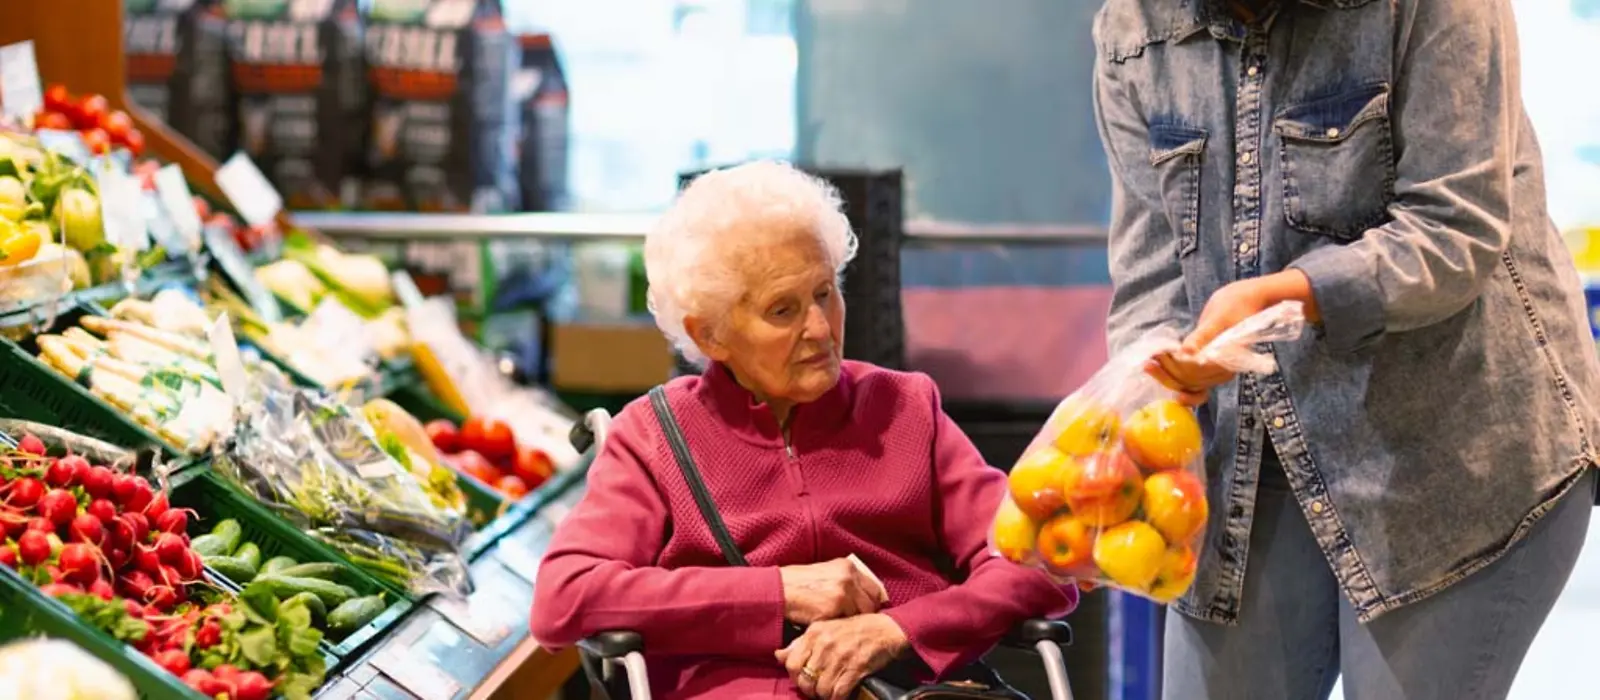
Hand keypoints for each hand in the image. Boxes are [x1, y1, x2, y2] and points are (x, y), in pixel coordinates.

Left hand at [775, 613, 907, 699]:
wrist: (886, 629)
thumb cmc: (855, 630)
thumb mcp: (825, 630)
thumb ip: (800, 643)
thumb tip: (778, 656)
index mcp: (814, 633)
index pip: (791, 663)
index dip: (795, 678)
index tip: (804, 681)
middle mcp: (824, 644)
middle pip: (805, 680)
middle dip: (810, 691)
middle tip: (818, 691)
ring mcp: (839, 656)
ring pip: (821, 689)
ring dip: (826, 696)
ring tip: (831, 693)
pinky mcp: (855, 668)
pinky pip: (838, 693)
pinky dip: (838, 698)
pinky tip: (842, 696)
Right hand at [780, 558, 887, 624]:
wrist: (778, 590)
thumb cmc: (796, 583)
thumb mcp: (824, 572)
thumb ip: (844, 580)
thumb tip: (860, 594)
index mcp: (847, 566)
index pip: (874, 588)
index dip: (869, 601)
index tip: (863, 610)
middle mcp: (849, 577)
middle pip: (872, 603)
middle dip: (864, 613)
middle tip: (853, 621)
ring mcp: (843, 593)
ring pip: (861, 615)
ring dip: (852, 621)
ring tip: (841, 625)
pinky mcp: (834, 609)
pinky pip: (847, 623)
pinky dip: (841, 627)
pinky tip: (832, 627)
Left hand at [1148, 271, 1320, 403]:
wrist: (1244, 301)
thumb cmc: (1235, 306)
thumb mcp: (1218, 318)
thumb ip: (1202, 336)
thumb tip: (1186, 352)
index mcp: (1230, 360)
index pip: (1198, 372)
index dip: (1177, 367)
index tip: (1158, 357)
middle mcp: (1224, 371)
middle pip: (1191, 381)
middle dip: (1168, 373)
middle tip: (1148, 362)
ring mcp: (1216, 372)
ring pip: (1188, 384)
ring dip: (1167, 377)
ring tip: (1148, 365)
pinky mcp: (1209, 369)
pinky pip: (1191, 383)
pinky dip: (1175, 380)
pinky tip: (1158, 373)